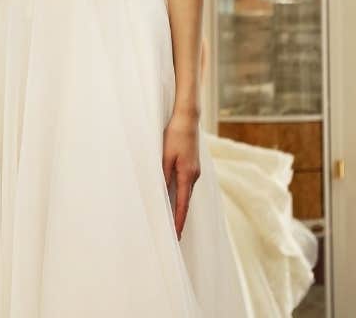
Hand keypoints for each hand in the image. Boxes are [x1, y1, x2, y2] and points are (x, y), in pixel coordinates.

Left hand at [162, 110, 200, 238]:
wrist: (187, 118)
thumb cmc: (174, 135)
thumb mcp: (165, 156)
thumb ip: (163, 175)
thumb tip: (160, 194)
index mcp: (187, 175)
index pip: (182, 204)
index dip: (179, 221)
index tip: (176, 236)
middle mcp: (193, 175)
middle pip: (186, 201)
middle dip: (180, 217)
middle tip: (174, 234)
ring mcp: (195, 170)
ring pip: (186, 193)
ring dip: (180, 206)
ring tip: (173, 219)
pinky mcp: (193, 165)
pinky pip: (186, 184)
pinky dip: (181, 194)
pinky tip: (175, 197)